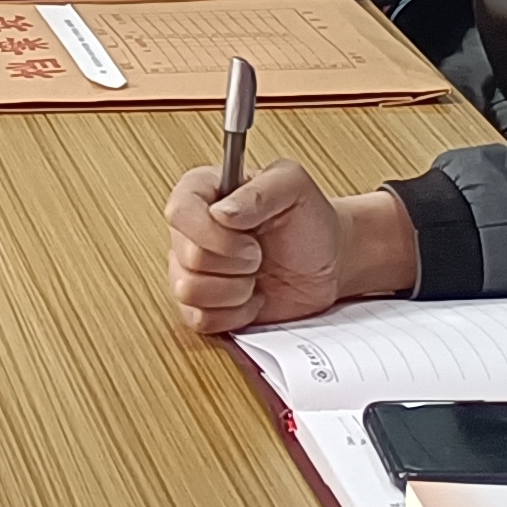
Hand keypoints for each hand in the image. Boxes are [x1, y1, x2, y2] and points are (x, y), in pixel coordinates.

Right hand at [163, 164, 415, 335]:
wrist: (327, 261)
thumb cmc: (309, 222)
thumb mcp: (294, 187)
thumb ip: (260, 190)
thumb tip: (222, 213)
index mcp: (202, 193)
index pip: (179, 211)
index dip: (212, 232)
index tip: (249, 239)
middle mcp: (190, 231)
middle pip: (188, 257)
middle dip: (235, 264)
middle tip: (259, 257)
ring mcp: (193, 270)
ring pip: (188, 291)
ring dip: (235, 290)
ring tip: (255, 277)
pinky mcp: (203, 306)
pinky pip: (199, 319)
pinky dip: (234, 315)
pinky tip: (252, 299)